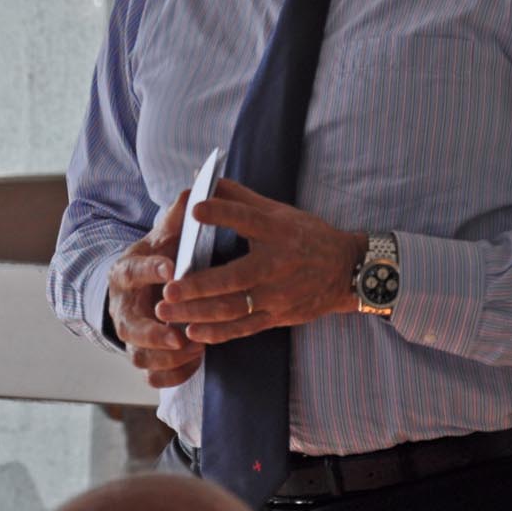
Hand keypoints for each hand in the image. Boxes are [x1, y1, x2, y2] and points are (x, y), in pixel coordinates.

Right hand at [107, 192, 204, 387]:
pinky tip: (196, 363)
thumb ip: (176, 218)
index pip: (133, 271)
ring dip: (168, 358)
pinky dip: (173, 375)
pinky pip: (152, 377)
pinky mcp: (144, 358)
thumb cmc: (160, 257)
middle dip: (154, 334)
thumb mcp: (164, 236)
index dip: (151, 270)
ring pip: (140, 357)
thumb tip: (192, 189)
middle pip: (130, 327)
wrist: (142, 286)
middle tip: (180, 336)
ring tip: (195, 348)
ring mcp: (131, 337)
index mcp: (125, 273)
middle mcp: (122, 309)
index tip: (172, 268)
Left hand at [154, 178, 365, 343]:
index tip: (195, 209)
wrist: (345, 271)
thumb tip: (209, 178)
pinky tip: (192, 332)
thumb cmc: (307, 237)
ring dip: (197, 313)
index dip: (222, 213)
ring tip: (166, 311)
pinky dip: (217, 332)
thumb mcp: (279, 212)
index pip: (247, 219)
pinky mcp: (277, 316)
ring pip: (233, 308)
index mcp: (277, 232)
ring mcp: (277, 295)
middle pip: (234, 277)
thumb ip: (241, 199)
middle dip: (198, 286)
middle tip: (167, 289)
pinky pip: (243, 328)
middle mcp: (277, 264)